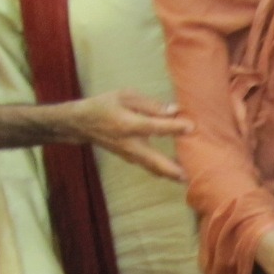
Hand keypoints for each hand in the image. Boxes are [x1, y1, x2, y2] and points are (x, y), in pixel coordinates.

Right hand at [58, 91, 188, 181]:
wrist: (82, 124)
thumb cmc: (105, 105)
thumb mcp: (125, 96)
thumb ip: (150, 104)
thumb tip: (174, 110)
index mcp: (128, 124)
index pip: (154, 127)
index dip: (173, 127)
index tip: (191, 126)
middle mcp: (130, 144)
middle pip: (155, 161)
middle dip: (173, 169)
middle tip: (191, 175)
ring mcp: (130, 155)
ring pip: (154, 169)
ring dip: (171, 174)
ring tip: (190, 177)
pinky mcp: (131, 159)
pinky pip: (150, 167)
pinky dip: (163, 170)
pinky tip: (178, 170)